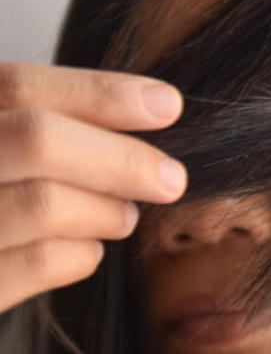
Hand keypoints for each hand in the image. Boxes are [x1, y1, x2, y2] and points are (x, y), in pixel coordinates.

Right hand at [0, 61, 187, 312]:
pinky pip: (30, 267)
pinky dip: (77, 256)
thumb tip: (154, 109)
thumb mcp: (2, 142)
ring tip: (123, 216)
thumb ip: (46, 122)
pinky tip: (87, 250)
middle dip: (120, 158)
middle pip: (37, 139)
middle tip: (170, 179)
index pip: (20, 87)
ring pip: (41, 205)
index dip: (102, 93)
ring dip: (104, 211)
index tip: (168, 105)